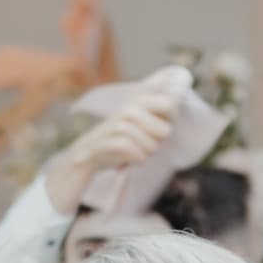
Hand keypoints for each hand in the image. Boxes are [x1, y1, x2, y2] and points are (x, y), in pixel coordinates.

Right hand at [49, 83, 180, 213]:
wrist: (85, 155)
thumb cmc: (119, 142)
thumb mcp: (138, 125)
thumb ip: (158, 118)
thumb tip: (177, 113)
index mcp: (137, 102)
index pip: (170, 104)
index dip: (172, 119)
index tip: (162, 127)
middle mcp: (127, 110)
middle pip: (164, 130)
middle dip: (158, 143)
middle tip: (144, 144)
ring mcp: (116, 125)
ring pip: (151, 145)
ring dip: (146, 153)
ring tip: (136, 153)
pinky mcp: (107, 143)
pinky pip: (135, 153)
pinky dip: (136, 159)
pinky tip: (130, 160)